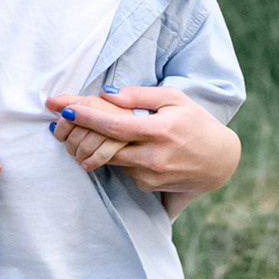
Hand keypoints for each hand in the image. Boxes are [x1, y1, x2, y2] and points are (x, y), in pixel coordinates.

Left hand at [45, 83, 242, 202]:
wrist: (219, 161)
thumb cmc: (195, 122)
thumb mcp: (173, 99)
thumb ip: (139, 95)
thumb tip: (106, 93)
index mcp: (160, 131)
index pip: (115, 126)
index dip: (87, 117)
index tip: (64, 108)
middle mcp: (154, 157)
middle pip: (105, 146)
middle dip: (79, 133)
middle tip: (59, 120)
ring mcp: (150, 175)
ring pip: (110, 159)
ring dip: (93, 144)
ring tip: (80, 128)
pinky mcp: (148, 186)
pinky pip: (122, 168)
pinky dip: (115, 155)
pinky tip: (117, 144)